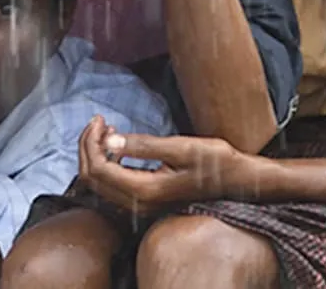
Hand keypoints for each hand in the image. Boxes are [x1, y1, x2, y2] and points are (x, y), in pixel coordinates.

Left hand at [76, 116, 255, 214]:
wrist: (236, 180)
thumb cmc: (214, 161)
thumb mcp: (182, 147)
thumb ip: (144, 145)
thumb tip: (111, 139)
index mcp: (145, 191)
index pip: (99, 169)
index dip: (92, 142)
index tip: (101, 119)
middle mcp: (139, 203)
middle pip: (93, 179)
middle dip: (88, 147)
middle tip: (99, 121)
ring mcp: (142, 205)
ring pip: (100, 184)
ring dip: (97, 155)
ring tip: (107, 129)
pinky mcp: (146, 200)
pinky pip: (113, 184)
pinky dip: (107, 163)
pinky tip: (117, 144)